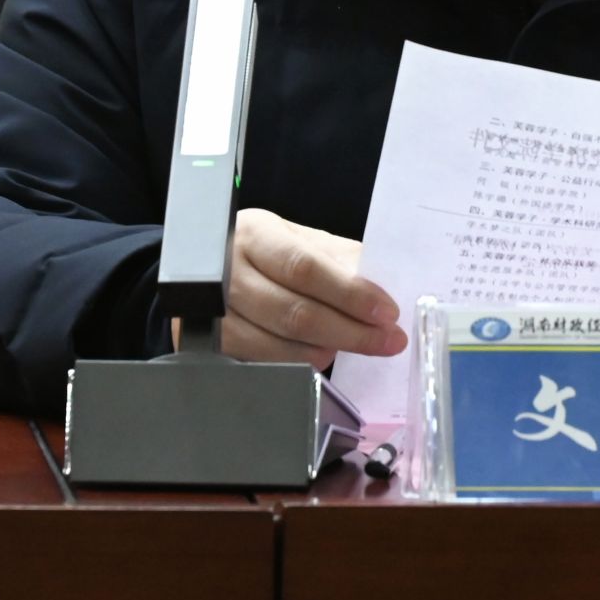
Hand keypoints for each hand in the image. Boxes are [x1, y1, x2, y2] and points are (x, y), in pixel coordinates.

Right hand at [216, 208, 406, 367]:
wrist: (209, 268)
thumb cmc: (264, 251)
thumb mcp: (298, 239)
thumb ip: (338, 259)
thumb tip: (384, 284)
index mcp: (255, 235)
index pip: (305, 268)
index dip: (349, 293)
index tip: (387, 311)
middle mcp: (226, 273)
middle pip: (294, 312)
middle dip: (351, 331)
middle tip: (390, 340)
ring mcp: (214, 314)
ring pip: (279, 346)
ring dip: (328, 350)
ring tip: (361, 345)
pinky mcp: (212, 346)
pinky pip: (263, 364)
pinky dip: (299, 363)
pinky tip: (322, 354)